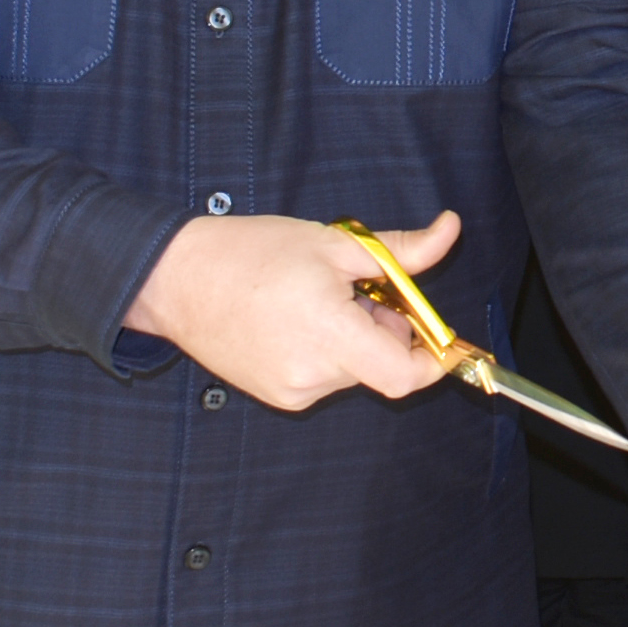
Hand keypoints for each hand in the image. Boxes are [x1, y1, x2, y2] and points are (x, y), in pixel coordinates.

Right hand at [119, 210, 456, 409]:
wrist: (177, 278)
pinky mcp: (276, 395)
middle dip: (386, 330)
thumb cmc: (252, 253)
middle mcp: (313, 375)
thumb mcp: (335, 243)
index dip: (433, 360)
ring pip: (352, 370)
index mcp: (330, 336)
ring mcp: (292, 391)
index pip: (404, 376)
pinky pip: (323, 377)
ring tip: (319, 298)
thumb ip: (401, 250)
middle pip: (380, 366)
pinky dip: (327, 351)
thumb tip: (450, 231)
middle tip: (361, 289)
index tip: (439, 336)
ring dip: (354, 339)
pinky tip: (297, 319)